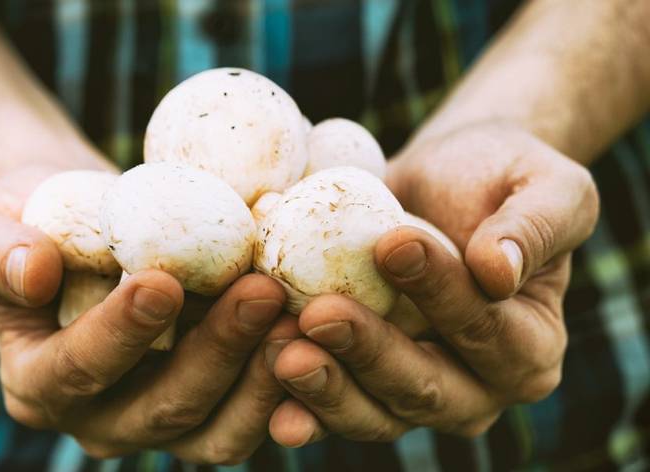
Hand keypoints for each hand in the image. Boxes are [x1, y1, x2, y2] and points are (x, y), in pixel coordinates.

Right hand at [0, 166, 294, 463]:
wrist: (77, 223)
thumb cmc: (25, 219)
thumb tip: (33, 272)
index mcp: (38, 383)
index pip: (78, 370)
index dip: (120, 333)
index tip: (163, 280)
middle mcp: (100, 418)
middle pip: (163, 408)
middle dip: (216, 351)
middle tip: (262, 289)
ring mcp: (161, 418)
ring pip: (217, 428)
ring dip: (264, 376)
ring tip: (301, 313)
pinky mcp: (211, 402)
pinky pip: (254, 411)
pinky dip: (288, 382)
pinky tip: (317, 331)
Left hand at [265, 122, 598, 444]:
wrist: (442, 182)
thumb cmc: (497, 177)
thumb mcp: (546, 185)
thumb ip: (536, 226)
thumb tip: (497, 271)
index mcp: (530, 346)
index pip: (486, 328)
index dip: (441, 293)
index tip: (392, 243)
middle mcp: (477, 388)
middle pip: (424, 387)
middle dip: (369, 353)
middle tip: (319, 315)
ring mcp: (415, 394)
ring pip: (373, 411)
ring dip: (325, 387)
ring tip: (281, 349)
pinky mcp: (364, 387)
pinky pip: (332, 407)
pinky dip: (299, 402)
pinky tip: (265, 377)